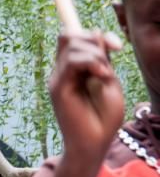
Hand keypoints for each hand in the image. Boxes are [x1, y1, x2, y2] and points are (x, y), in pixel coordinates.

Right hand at [49, 31, 125, 160]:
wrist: (94, 143)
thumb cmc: (103, 117)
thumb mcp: (108, 79)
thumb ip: (101, 58)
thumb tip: (95, 32)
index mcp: (73, 71)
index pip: (74, 38)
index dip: (94, 34)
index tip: (117, 47)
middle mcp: (62, 73)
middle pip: (69, 36)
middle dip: (94, 40)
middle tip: (110, 60)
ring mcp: (58, 80)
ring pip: (70, 45)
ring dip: (95, 54)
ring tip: (105, 74)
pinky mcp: (58, 89)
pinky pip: (71, 61)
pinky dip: (91, 62)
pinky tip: (102, 76)